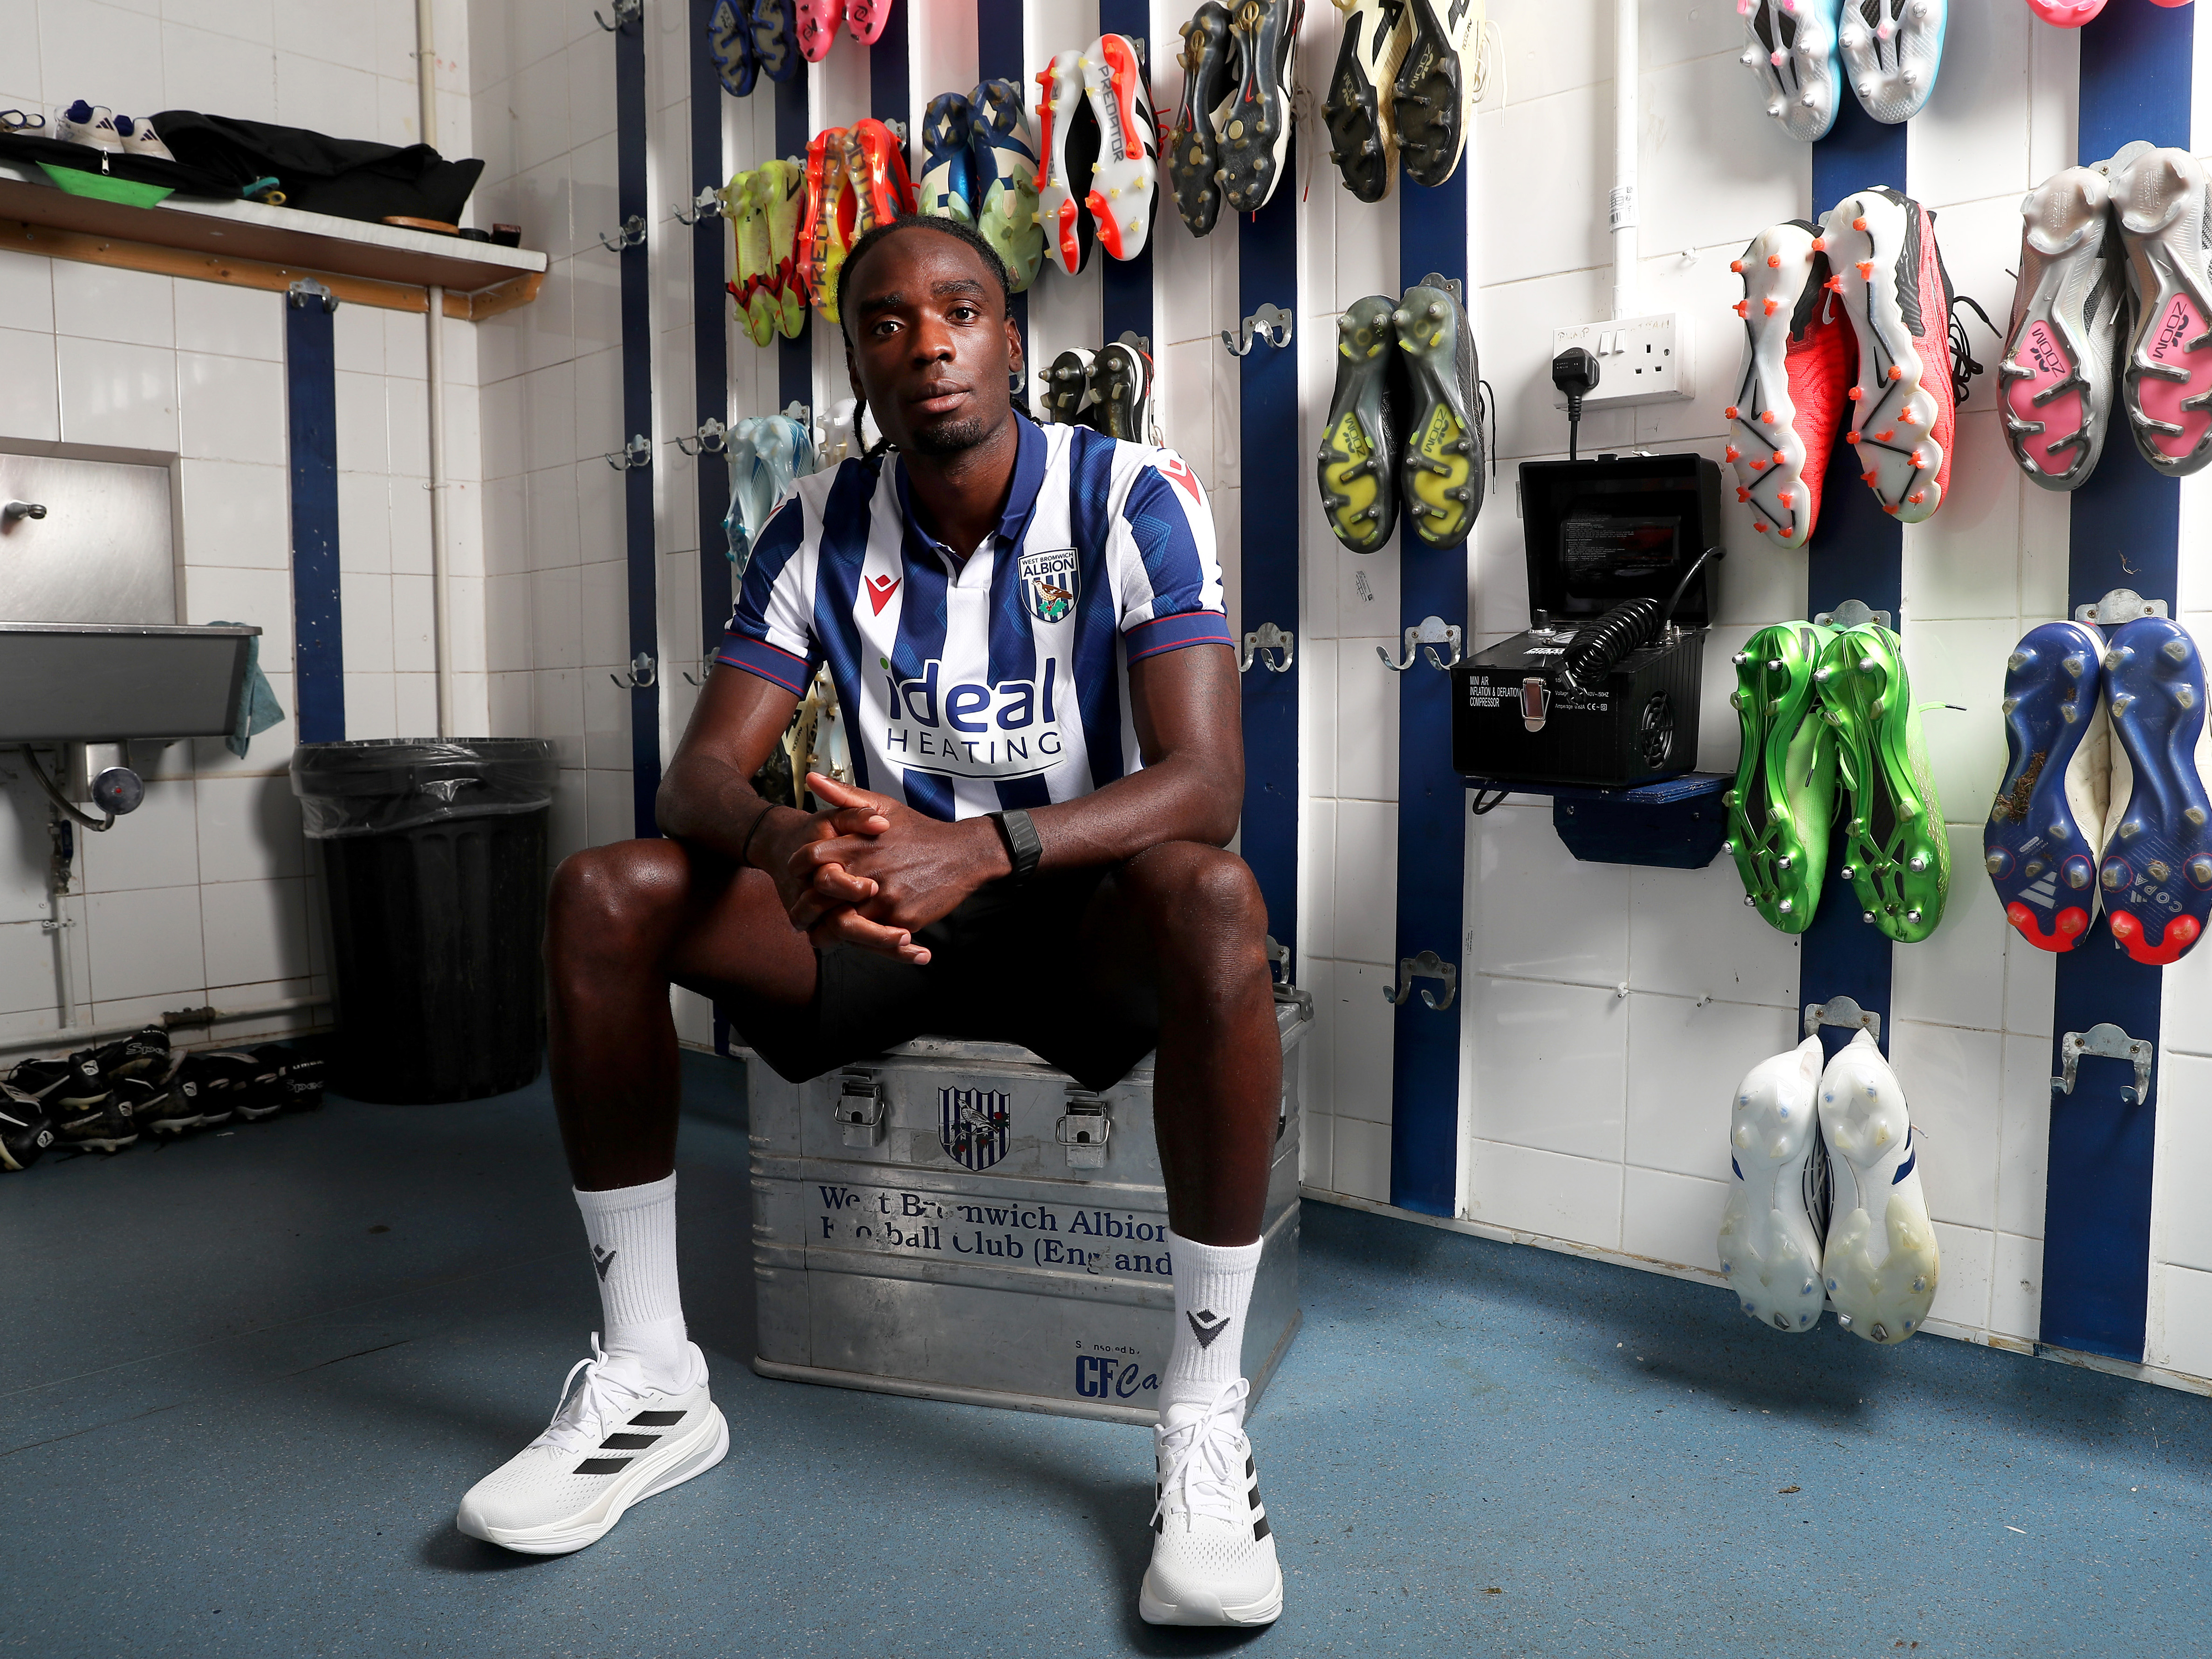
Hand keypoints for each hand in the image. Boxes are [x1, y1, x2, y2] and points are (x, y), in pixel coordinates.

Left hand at [789, 773, 1010, 956]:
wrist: (964, 854)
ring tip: (820, 934)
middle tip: (798, 917)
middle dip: (805, 910)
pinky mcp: (903, 920)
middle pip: (818, 898)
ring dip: (829, 931)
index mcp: (858, 844)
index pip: (809, 858)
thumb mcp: (884, 805)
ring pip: (842, 924)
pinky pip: (872, 938)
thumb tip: (811, 777)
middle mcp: (868, 872)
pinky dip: (861, 939)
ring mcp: (886, 899)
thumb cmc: (918, 830)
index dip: (796, 869)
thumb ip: (845, 795)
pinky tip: (855, 937)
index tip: (796, 876)